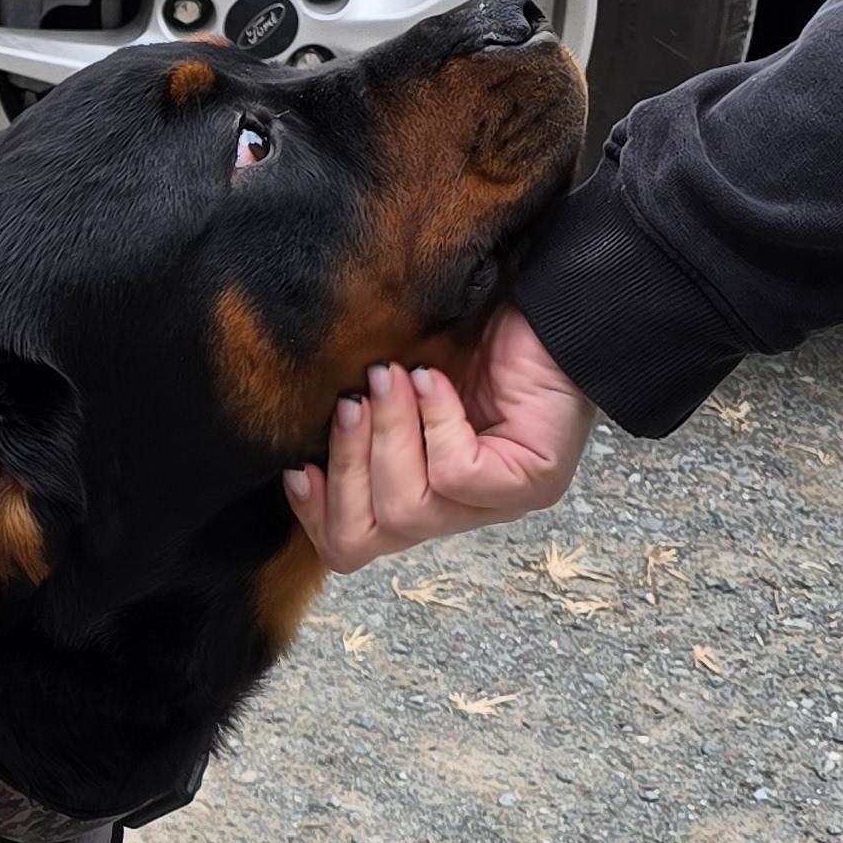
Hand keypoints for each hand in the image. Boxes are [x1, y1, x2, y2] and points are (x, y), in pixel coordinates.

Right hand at [282, 306, 595, 571]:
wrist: (548, 297)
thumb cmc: (470, 327)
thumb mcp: (393, 384)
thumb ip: (355, 420)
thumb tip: (293, 448)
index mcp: (427, 494)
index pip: (357, 544)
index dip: (316, 514)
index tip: (296, 466)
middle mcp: (464, 511)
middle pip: (371, 538)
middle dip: (346, 468)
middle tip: (350, 402)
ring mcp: (501, 504)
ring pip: (409, 512)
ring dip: (385, 436)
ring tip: (387, 377)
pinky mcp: (533, 482)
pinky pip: (455, 474)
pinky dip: (434, 421)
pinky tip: (433, 378)